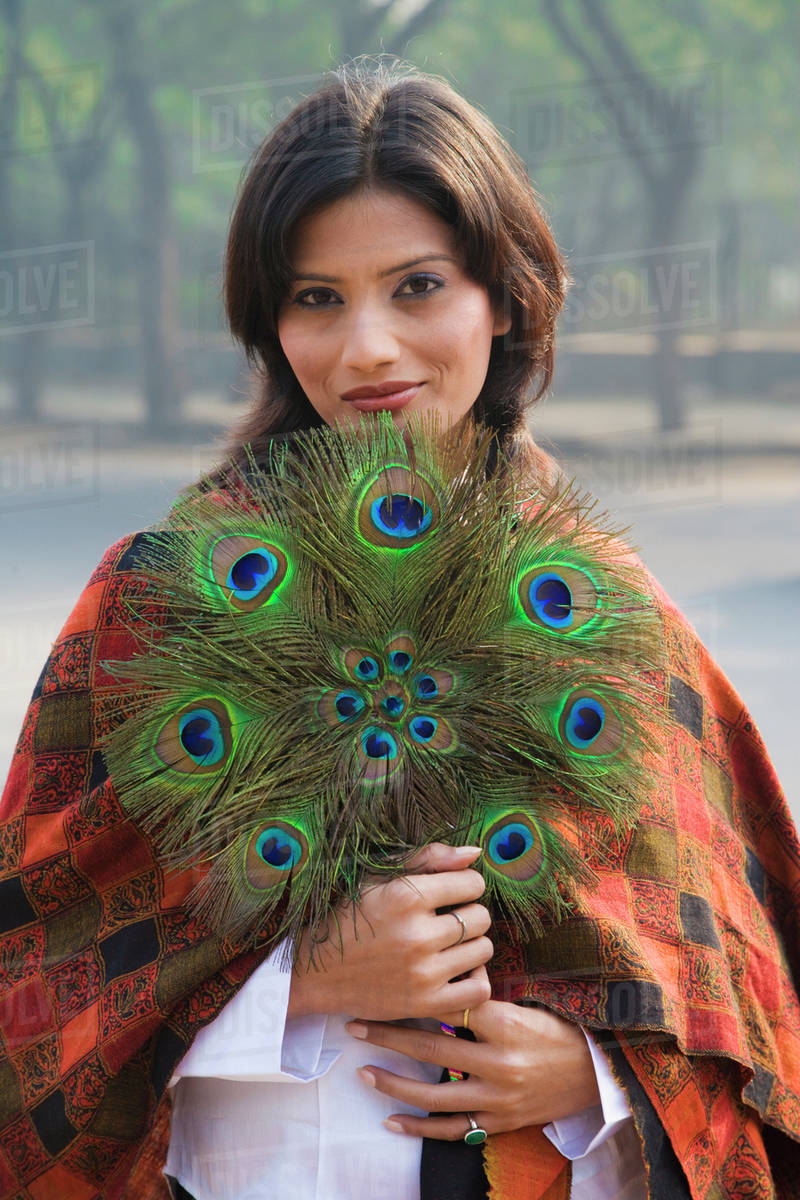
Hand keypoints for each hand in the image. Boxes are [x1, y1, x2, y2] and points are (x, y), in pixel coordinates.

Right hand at [288, 843, 493, 1020]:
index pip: (473, 884)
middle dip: (469, 913)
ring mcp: (422, 973)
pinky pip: (478, 990)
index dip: (465, 885)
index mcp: (406, 896)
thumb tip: (476, 853)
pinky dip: (474, 978)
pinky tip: (457, 970)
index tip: (451, 892)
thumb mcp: (379, 877)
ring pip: (483, 949)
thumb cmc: (349, 917)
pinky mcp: (424, 1004)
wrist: (316, 971)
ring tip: (451, 943)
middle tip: (447, 919)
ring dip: (472, 944)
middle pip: (481, 917)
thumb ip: (429, 858)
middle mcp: (417, 934)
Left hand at [345, 1000, 600, 1138]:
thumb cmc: (557, 1029)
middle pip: (432, 1048)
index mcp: (505, 1023)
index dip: (414, 997)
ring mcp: (497, 1097)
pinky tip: (391, 1120)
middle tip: (354, 1025)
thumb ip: (485, 995)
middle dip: (389, 1036)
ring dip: (394, 1083)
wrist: (596, 1074)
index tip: (383, 987)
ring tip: (363, 1072)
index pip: (449, 1006)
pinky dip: (419, 1128)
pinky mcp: (499, 1123)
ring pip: (435, 1095)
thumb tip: (448, 965)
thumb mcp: (525, 1003)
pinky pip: (452, 1130)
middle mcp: (499, 1063)